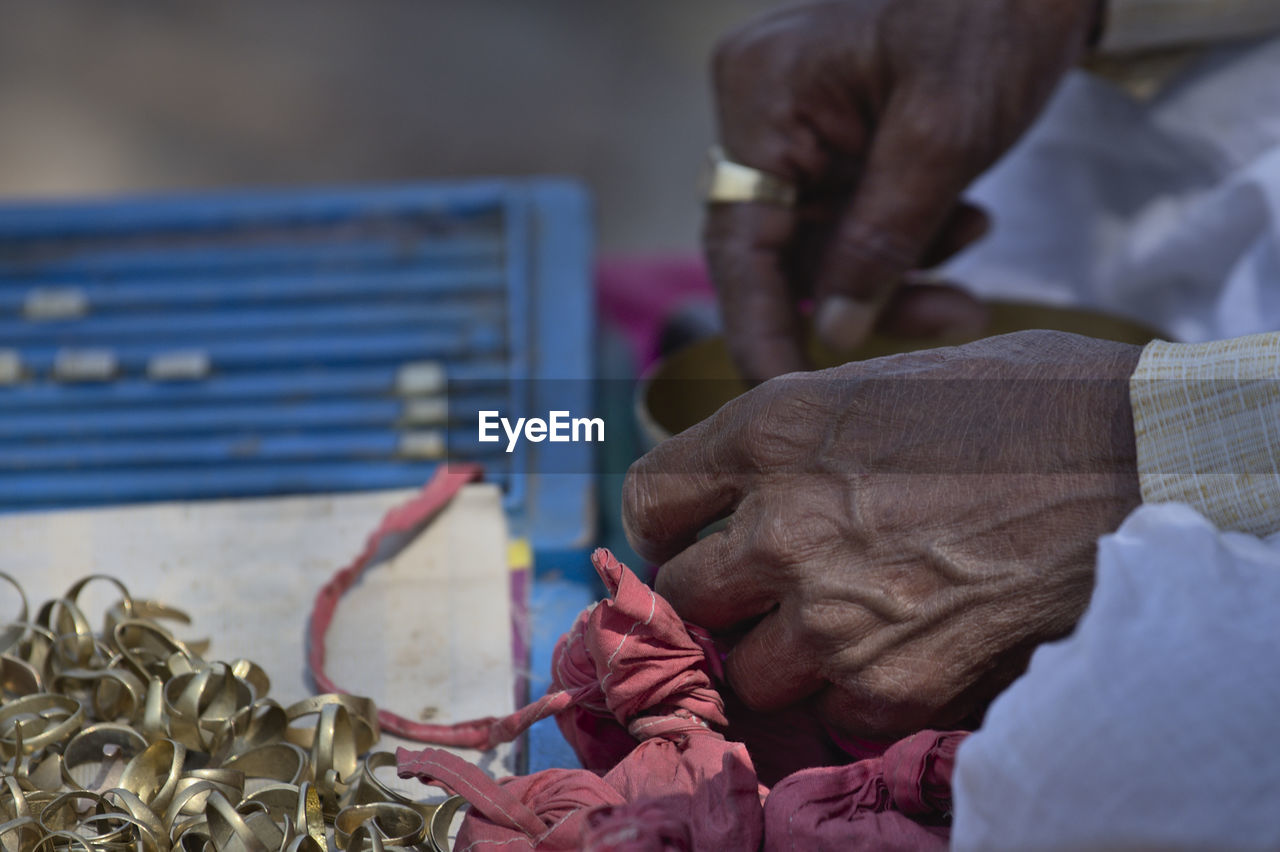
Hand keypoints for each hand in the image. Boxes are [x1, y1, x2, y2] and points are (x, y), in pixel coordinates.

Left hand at [623, 331, 1140, 738]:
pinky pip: (826, 714)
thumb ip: (789, 444)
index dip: (666, 526)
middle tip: (768, 590)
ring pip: (743, 670)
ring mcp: (830, 612)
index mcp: (771, 431)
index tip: (692, 539)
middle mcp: (782, 522)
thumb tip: (742, 492)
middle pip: (684, 591)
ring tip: (837, 628)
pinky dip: (850, 696)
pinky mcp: (888, 685)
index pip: (649, 498)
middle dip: (719, 595)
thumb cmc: (1021, 404)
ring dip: (779, 657)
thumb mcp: (876, 386)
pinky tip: (898, 654)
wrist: (1137, 463)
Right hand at [707, 0, 1100, 380]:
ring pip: (825, 246)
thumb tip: (833, 335)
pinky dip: (906, 239)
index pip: (741, 244)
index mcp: (763, 99)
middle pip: (784, 252)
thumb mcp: (943, 137)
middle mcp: (763, 117)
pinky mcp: (835, 141)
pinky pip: (852, 220)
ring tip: (972, 254)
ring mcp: (797, 129)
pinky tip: (965, 219)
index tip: (787, 401)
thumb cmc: (994, 16)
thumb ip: (882, 242)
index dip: (761, 329)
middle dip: (862, 297)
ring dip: (898, 271)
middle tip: (948, 325)